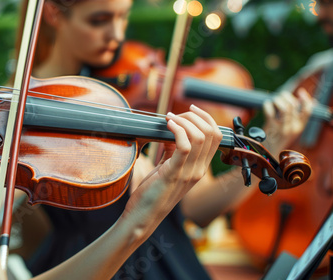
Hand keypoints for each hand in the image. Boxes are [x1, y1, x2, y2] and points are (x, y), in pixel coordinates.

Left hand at [123, 105, 221, 228]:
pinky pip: (184, 146)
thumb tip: (172, 132)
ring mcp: (188, 173)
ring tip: (169, 118)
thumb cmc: (151, 193)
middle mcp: (199, 170)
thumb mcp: (166, 168)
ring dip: (184, 121)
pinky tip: (166, 125)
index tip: (190, 109)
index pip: (216, 137)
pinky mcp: (174, 174)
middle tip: (176, 114)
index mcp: (199, 168)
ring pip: (199, 137)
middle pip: (211, 133)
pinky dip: (177, 130)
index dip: (206, 118)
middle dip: (194, 116)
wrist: (143, 217)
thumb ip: (173, 152)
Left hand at [263, 88, 312, 156]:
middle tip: (281, 96)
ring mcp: (281, 128)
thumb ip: (298, 116)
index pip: (308, 110)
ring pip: (283, 107)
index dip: (306, 99)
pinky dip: (267, 105)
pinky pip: (270, 111)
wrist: (269, 152)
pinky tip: (267, 104)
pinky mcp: (270, 127)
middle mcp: (292, 127)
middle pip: (293, 105)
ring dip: (278, 99)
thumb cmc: (280, 138)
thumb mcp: (293, 128)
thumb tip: (305, 100)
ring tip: (274, 100)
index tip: (301, 92)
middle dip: (287, 96)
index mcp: (299, 127)